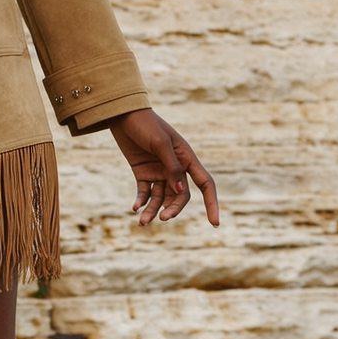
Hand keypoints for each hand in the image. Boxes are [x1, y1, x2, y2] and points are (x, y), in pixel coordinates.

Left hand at [108, 109, 218, 226]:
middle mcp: (176, 167)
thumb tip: (180, 192)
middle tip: (162, 218)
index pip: (205, 184)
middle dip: (173, 209)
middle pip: (180, 196)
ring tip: (142, 221)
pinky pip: (145, 192)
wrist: (123, 115)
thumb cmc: (146, 125)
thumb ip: (171, 167)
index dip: (212, 203)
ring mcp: (159, 171)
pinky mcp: (143, 173)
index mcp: (187, 158)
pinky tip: (135, 208)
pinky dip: (141, 201)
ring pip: (161, 198)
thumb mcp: (160, 144)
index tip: (215, 223)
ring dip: (154, 210)